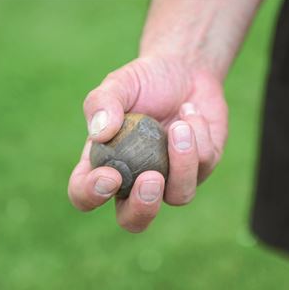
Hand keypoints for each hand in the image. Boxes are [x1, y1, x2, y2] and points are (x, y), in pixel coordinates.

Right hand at [68, 56, 227, 231]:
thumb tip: (100, 133)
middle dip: (143, 208)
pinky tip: (190, 112)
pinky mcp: (201, 168)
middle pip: (134, 220)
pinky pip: (203, 164)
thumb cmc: (145, 80)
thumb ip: (103, 103)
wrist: (185, 70)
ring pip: (179, 196)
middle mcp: (136, 179)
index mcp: (106, 163)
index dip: (92, 194)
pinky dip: (198, 134)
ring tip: (180, 125)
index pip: (86, 194)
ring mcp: (171, 178)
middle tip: (152, 178)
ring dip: (183, 161)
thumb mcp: (119, 83)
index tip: (110, 175)